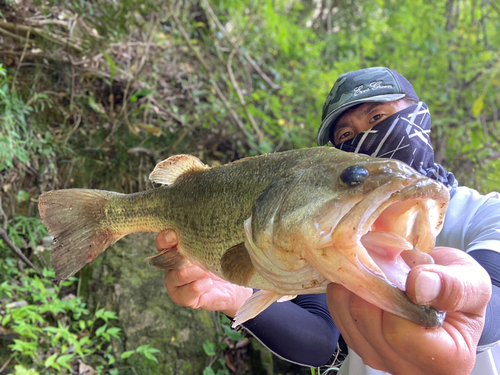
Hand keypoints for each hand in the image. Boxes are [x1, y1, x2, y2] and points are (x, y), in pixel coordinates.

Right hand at [155, 230, 252, 316]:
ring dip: (195, 272)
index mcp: (174, 251)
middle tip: (193, 255)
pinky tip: (210, 283)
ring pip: (178, 276)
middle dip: (180, 255)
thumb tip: (206, 228)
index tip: (173, 235)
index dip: (164, 239)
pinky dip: (200, 286)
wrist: (233, 285)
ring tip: (207, 270)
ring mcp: (175, 285)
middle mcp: (171, 268)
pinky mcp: (184, 299)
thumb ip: (204, 240)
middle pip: (166, 260)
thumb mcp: (213, 248)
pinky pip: (187, 293)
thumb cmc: (220, 261)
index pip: (162, 243)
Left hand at [327, 247, 491, 374]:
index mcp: (445, 360)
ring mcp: (379, 357)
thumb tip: (418, 285)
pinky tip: (368, 280)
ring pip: (347, 313)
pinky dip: (347, 288)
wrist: (443, 290)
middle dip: (374, 284)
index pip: (399, 332)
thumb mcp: (471, 282)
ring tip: (382, 271)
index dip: (394, 297)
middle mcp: (408, 368)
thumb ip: (451, 286)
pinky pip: (337, 309)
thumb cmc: (459, 289)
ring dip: (359, 283)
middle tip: (391, 264)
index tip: (406, 271)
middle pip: (367, 321)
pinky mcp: (359, 342)